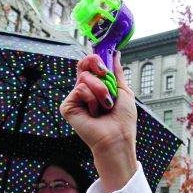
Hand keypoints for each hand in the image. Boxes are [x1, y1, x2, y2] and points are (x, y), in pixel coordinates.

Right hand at [60, 53, 137, 192]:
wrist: (117, 137)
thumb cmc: (122, 120)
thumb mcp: (123, 91)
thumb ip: (117, 72)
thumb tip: (115, 54)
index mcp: (96, 87)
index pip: (90, 65)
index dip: (96, 59)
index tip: (106, 62)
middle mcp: (84, 91)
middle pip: (83, 64)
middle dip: (96, 64)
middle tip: (104, 74)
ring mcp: (75, 99)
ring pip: (85, 78)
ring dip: (101, 91)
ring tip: (105, 106)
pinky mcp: (68, 106)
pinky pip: (80, 89)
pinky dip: (92, 99)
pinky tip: (94, 113)